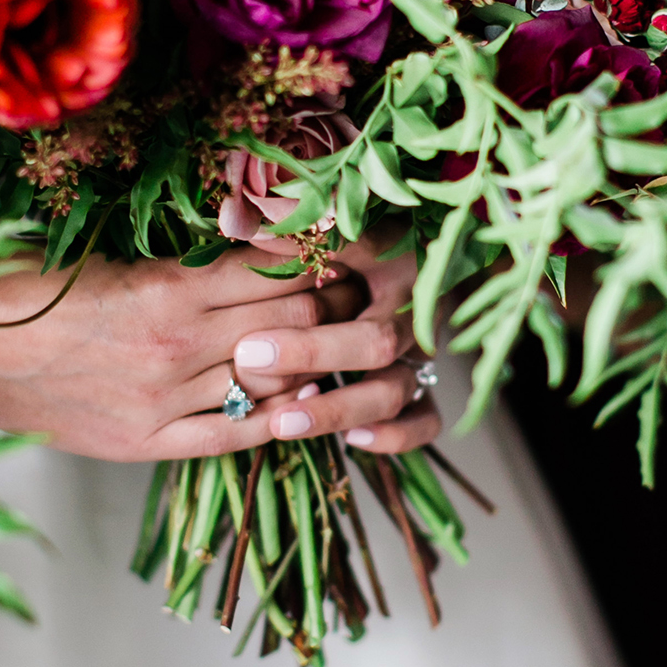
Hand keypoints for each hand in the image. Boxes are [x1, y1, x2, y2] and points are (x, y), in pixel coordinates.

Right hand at [0, 209, 439, 462]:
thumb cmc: (28, 284)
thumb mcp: (114, 256)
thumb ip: (184, 263)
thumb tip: (255, 251)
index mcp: (169, 289)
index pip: (280, 275)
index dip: (320, 265)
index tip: (340, 257)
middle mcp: (177, 347)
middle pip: (292, 327)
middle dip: (333, 313)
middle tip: (359, 302)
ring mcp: (164, 401)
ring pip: (272, 381)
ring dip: (314, 364)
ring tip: (341, 349)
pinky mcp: (145, 443)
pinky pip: (233, 435)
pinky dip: (276, 420)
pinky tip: (303, 406)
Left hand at [229, 232, 438, 457]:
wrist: (419, 259)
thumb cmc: (359, 238)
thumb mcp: (331, 226)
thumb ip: (293, 228)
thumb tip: (241, 226)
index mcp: (396, 264)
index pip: (354, 288)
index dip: (305, 318)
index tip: (248, 340)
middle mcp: (414, 309)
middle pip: (378, 343)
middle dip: (312, 356)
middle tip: (250, 361)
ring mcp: (423, 350)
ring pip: (397, 390)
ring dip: (340, 409)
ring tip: (283, 423)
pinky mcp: (425, 381)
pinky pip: (426, 419)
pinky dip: (396, 434)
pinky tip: (355, 439)